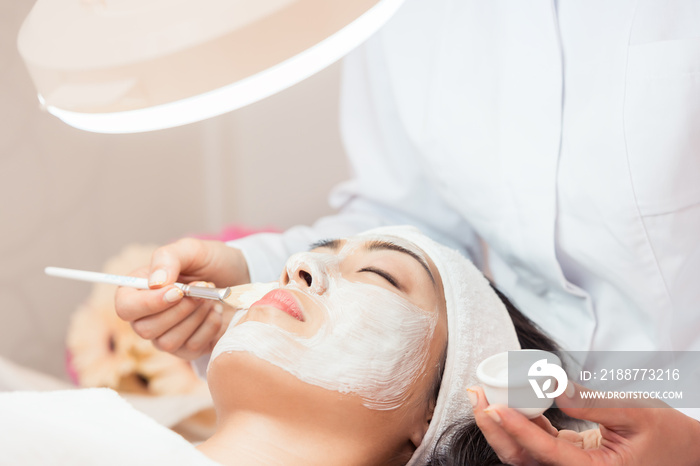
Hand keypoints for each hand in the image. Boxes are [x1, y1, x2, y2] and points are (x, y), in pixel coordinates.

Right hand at [115, 238, 249, 359]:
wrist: (240, 277)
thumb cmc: (211, 261)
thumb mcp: (192, 250)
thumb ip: (168, 258)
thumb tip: (155, 283)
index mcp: (139, 290)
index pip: (125, 307)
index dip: (148, 303)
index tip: (178, 291)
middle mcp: (147, 316)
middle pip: (144, 329)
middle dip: (179, 310)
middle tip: (202, 291)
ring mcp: (166, 335)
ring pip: (167, 342)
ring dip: (195, 318)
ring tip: (211, 299)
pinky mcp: (187, 348)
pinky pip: (190, 349)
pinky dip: (208, 328)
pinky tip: (216, 311)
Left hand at [469, 383, 699, 464]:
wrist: (683, 451)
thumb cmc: (666, 434)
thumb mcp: (636, 413)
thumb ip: (593, 403)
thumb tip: (553, 383)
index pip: (548, 453)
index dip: (518, 430)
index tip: (495, 407)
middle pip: (524, 458)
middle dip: (495, 430)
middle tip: (476, 397)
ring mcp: (571, 464)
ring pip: (525, 451)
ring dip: (500, 424)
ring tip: (480, 393)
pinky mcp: (568, 453)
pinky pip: (537, 440)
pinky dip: (519, 419)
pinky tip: (505, 397)